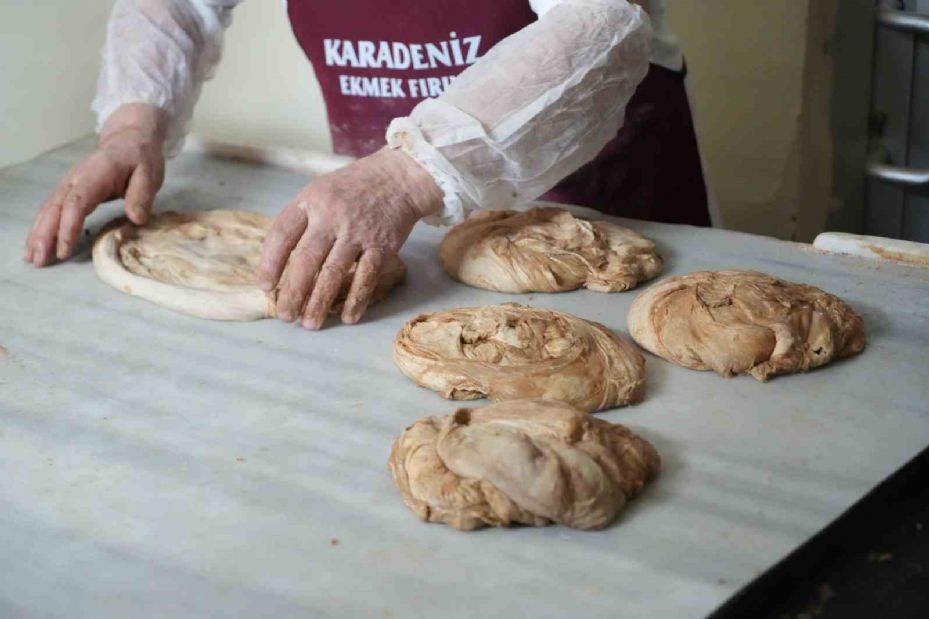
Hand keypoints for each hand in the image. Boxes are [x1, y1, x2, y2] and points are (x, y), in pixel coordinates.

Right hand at [24, 103, 166, 265]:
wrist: (129, 140)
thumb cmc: (140, 158)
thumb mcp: (149, 173)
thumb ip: (142, 195)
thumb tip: (136, 218)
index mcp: (95, 174)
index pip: (77, 202)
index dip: (68, 227)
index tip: (65, 249)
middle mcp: (76, 179)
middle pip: (56, 208)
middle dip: (44, 234)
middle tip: (38, 259)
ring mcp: (70, 184)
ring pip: (49, 210)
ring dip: (38, 233)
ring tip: (31, 257)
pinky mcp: (69, 191)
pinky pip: (52, 210)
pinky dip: (42, 227)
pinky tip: (37, 244)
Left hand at [257, 146, 442, 329]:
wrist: (397, 178)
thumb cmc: (352, 188)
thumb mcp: (320, 192)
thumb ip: (300, 221)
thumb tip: (276, 259)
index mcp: (310, 201)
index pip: (282, 234)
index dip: (270, 263)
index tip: (265, 285)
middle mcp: (331, 216)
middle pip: (306, 260)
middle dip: (293, 292)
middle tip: (285, 315)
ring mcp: (357, 232)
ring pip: (333, 273)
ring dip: (320, 302)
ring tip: (310, 324)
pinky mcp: (382, 245)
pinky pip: (366, 278)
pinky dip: (356, 300)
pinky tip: (348, 317)